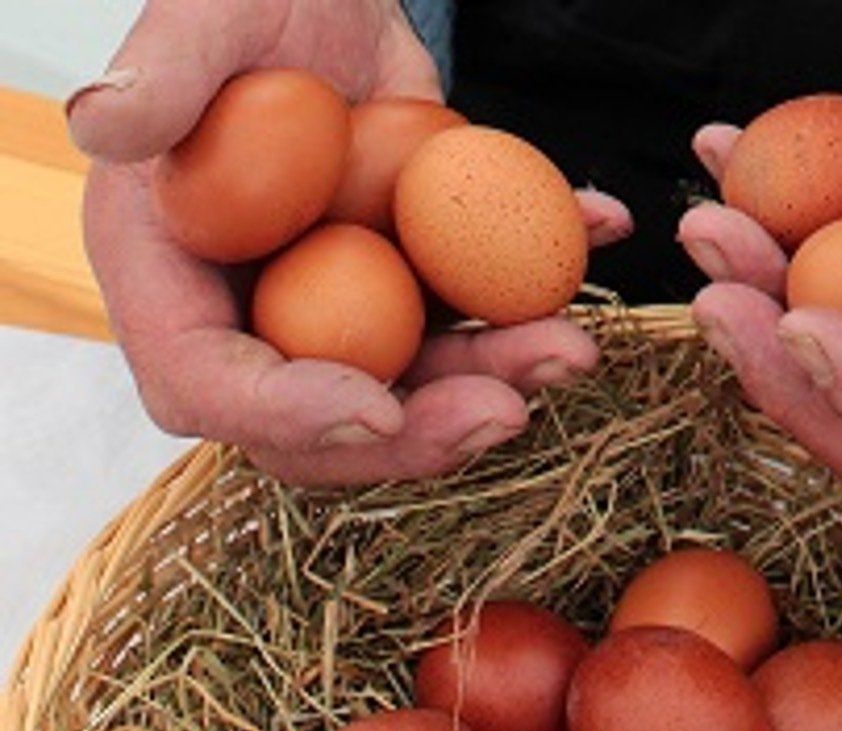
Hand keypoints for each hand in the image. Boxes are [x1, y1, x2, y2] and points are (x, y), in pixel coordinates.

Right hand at [71, 0, 631, 486]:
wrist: (332, 3)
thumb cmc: (254, 2)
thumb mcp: (208, 15)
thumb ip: (166, 74)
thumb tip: (106, 124)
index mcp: (173, 274)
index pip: (207, 383)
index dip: (285, 416)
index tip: (375, 410)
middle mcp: (256, 316)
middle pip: (325, 424)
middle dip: (419, 435)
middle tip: (506, 412)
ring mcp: (342, 314)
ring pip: (417, 386)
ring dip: (498, 379)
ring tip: (571, 346)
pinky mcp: (415, 293)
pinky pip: (478, 320)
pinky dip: (541, 292)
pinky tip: (595, 233)